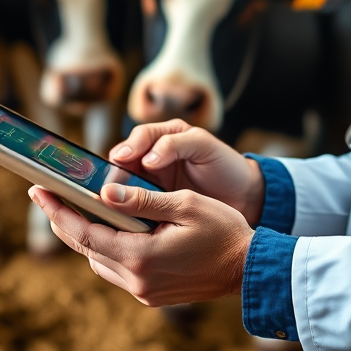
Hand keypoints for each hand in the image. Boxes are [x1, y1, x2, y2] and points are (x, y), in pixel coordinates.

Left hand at [28, 182, 253, 305]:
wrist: (249, 268)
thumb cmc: (223, 231)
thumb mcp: (184, 204)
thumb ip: (141, 199)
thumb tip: (104, 191)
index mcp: (141, 256)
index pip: (85, 232)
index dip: (58, 211)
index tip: (39, 191)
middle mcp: (136, 280)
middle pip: (86, 248)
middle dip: (65, 220)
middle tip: (47, 195)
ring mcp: (143, 291)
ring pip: (99, 260)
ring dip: (86, 235)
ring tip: (75, 207)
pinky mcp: (151, 294)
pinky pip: (117, 269)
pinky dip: (107, 247)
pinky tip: (110, 228)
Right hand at [109, 119, 265, 225]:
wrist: (243, 196)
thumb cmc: (226, 165)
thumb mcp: (205, 147)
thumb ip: (176, 146)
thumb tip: (147, 159)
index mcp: (166, 136)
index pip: (140, 137)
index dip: (129, 147)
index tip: (122, 159)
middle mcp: (154, 155)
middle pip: (125, 159)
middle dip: (115, 169)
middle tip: (107, 182)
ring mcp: (153, 179)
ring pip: (125, 181)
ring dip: (116, 190)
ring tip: (108, 199)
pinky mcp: (155, 201)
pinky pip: (135, 201)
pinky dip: (126, 206)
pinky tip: (121, 214)